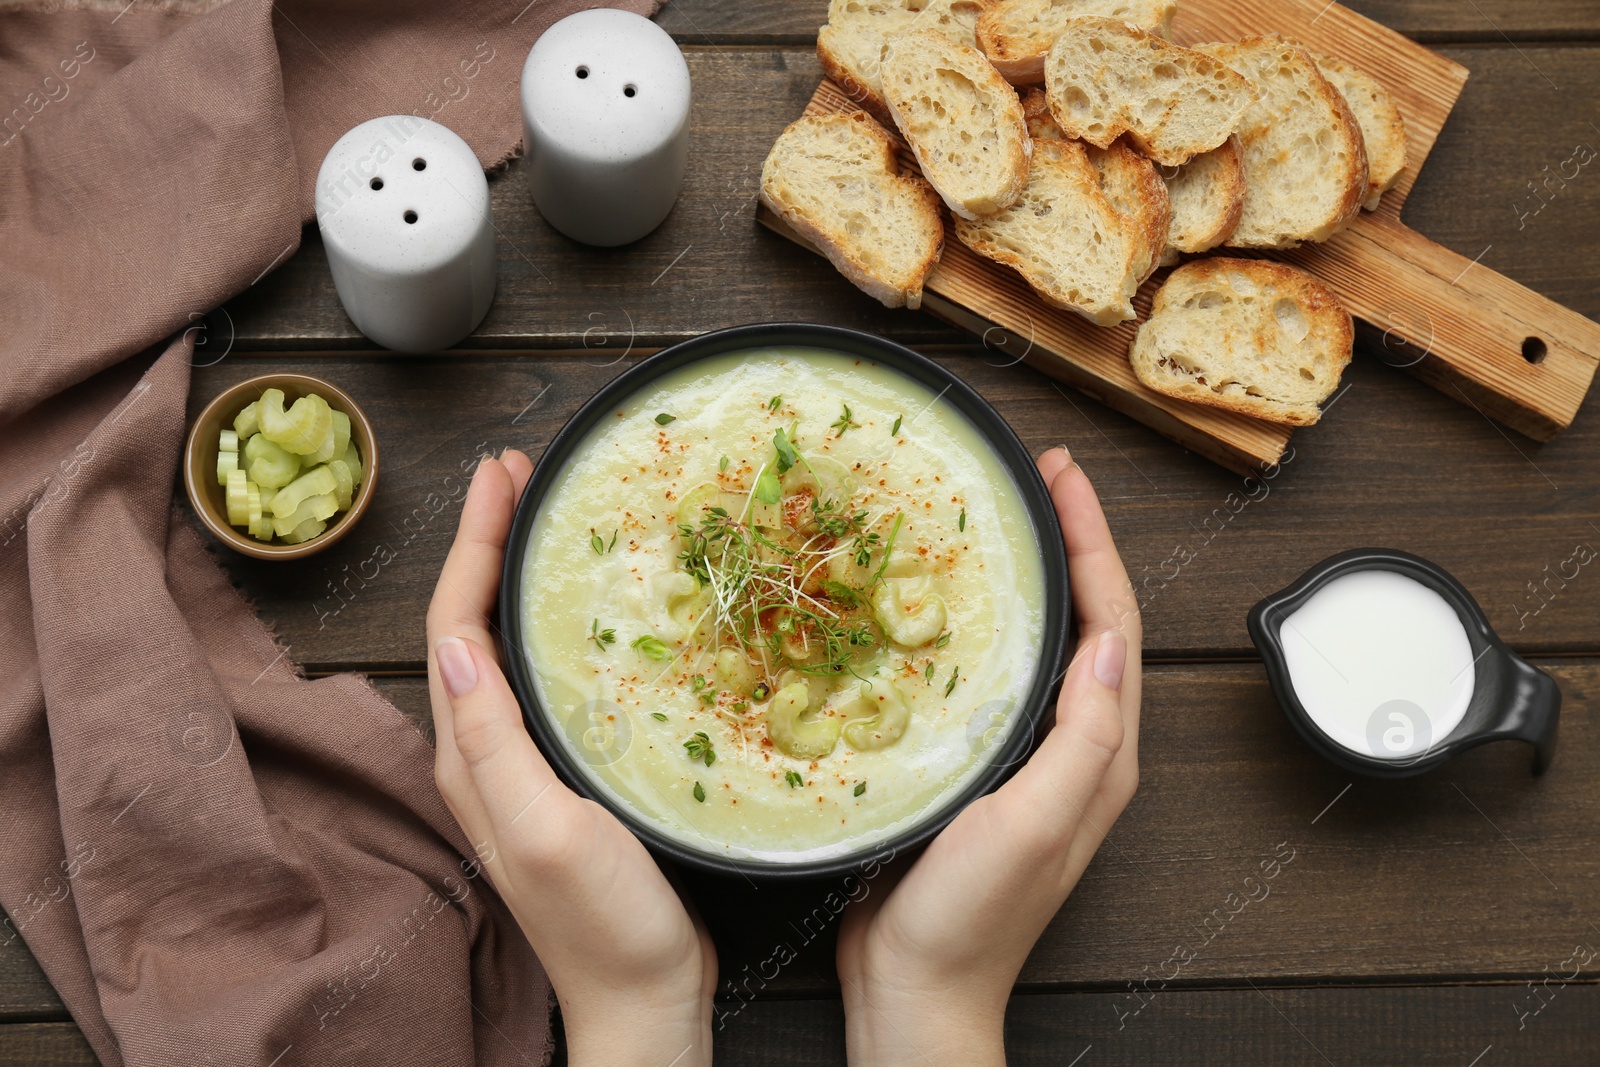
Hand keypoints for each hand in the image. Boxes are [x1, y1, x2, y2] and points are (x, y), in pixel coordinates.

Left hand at [426, 451, 715, 1066]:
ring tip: (545, 518)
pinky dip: (553, 624)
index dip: (472, 545)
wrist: (645, 998)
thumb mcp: (545, 828)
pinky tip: (589, 610)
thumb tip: (455, 641)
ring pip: (505, 646)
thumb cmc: (604, 923)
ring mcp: (523, 764)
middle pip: (470, 624)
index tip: (498, 476)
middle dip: (488, 542)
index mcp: (471, 755)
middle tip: (522, 475)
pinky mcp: (563, 775)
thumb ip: (495, 739)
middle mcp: (484, 752)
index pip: (454, 626)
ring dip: (515, 575)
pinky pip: (544, 677)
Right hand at [836, 446, 1141, 1065]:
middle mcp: (1074, 748)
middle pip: (1087, 622)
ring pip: (1042, 644)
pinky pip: (993, 678)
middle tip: (1036, 481)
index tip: (1063, 481)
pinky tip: (944, 607)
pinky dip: (983, 627)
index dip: (1094, 544)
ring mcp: (1027, 758)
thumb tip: (1107, 644)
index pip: (1112, 624)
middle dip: (1071, 543)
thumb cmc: (971, 919)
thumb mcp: (1034, 824)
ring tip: (1000, 522)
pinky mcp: (980, 768)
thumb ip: (1082, 740)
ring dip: (1033, 578)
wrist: (915, 989)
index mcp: (1099, 754)